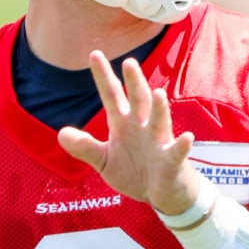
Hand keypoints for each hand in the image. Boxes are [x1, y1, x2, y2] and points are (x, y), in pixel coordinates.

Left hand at [58, 51, 198, 215]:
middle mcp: (142, 128)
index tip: (94, 54)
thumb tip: (61, 133)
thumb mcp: (104, 161)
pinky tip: (187, 138)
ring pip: (159, 122)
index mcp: (124, 124)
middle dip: (135, 82)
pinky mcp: (172, 162)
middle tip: (129, 62)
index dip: (104, 76)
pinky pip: (177, 153)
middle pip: (138, 101)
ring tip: (158, 93)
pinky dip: (182, 146)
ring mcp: (159, 143)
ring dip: (159, 109)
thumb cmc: (135, 172)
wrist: (162, 194)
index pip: (112, 95)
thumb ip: (85, 147)